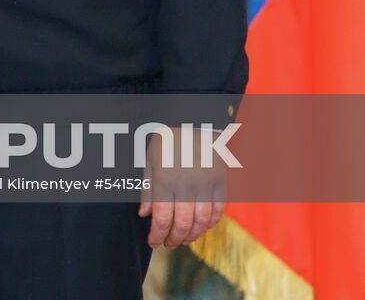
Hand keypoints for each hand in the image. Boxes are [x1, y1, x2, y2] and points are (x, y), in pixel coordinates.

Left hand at [139, 127, 225, 247]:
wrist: (195, 120)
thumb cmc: (167, 139)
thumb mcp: (150, 159)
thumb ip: (147, 188)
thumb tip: (144, 214)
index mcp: (166, 179)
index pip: (162, 218)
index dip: (157, 235)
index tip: (154, 242)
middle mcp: (187, 185)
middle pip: (183, 224)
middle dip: (174, 239)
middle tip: (168, 244)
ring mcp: (206, 185)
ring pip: (202, 221)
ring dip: (192, 235)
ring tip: (183, 240)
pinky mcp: (221, 183)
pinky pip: (218, 210)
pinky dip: (210, 223)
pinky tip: (201, 227)